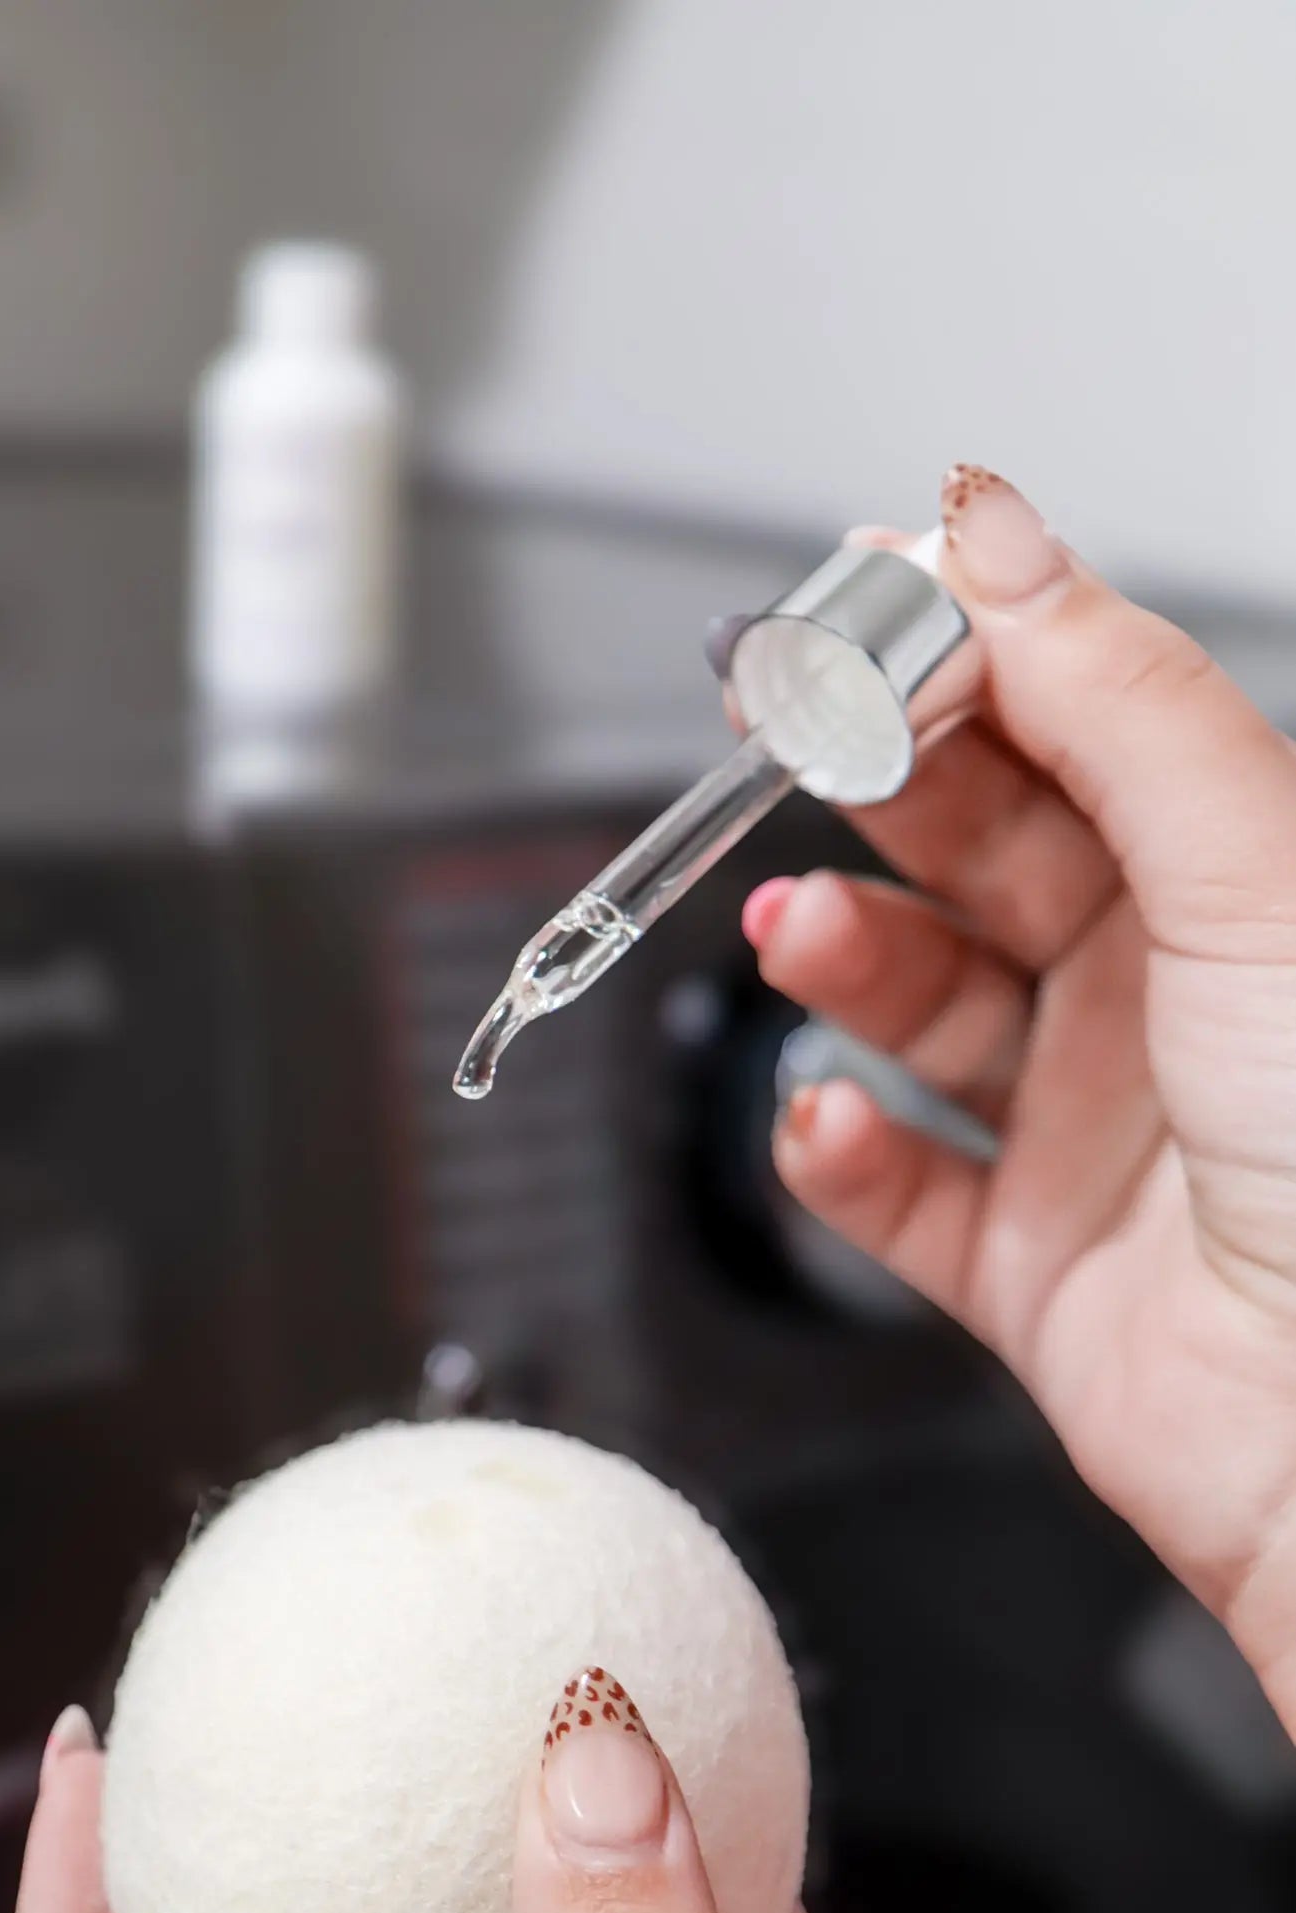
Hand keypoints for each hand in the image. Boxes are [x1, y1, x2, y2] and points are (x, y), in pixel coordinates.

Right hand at [736, 468, 1295, 1717]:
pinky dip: (840, 1152)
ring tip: (800, 938)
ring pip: (921, 1010)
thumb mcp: (1252, 871)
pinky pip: (899, 1190)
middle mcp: (1163, 993)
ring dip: (843, 962)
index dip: (951, 663)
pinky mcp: (1032, 1263)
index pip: (1067, 725)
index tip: (846, 622)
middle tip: (786, 750)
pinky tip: (830, 1116)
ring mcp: (1090, 1127)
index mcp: (1235, 879)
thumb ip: (1111, 694)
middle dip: (874, 794)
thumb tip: (994, 526)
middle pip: (976, 850)